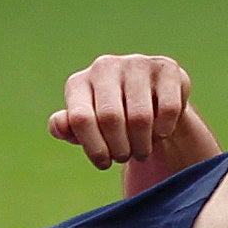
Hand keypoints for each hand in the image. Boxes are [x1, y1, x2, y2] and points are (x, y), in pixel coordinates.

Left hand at [47, 53, 192, 168]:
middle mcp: (104, 66)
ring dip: (142, 144)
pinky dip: (164, 130)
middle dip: (119, 148)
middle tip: (125, 157)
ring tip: (141, 150)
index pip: (80, 118)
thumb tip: (59, 125)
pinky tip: (160, 132)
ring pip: (140, 117)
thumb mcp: (86, 128)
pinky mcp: (166, 67)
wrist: (150, 101)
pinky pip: (168, 108)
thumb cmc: (111, 120)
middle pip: (110, 118)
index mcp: (79, 83)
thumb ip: (68, 128)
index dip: (94, 148)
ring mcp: (136, 63)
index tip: (104, 163)